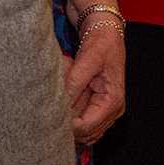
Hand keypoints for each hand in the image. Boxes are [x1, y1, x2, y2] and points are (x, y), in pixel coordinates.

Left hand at [62, 0, 125, 144]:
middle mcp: (112, 110)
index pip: (85, 128)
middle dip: (67, 121)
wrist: (105, 30)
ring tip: (61, 98)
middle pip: (84, 134)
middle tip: (52, 105)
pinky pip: (81, 121)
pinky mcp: (97, 106)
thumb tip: (59, 105)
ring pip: (81, 131)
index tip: (49, 112)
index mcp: (113, 101)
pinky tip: (65, 99)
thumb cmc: (101, 43)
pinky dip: (71, 114)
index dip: (66, 125)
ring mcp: (105, 110)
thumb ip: (73, 84)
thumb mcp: (87, 60)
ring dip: (69, 118)